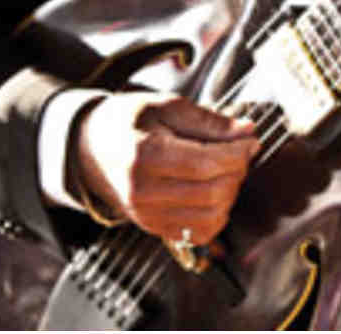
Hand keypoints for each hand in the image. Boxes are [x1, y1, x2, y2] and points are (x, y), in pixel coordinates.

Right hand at [74, 92, 259, 244]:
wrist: (90, 148)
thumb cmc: (127, 122)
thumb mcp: (165, 106)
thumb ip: (209, 121)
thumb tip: (247, 130)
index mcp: (144, 155)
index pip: (206, 163)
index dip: (238, 153)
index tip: (251, 140)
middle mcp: (143, 192)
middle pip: (212, 192)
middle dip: (238, 171)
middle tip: (240, 152)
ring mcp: (147, 215)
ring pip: (211, 216)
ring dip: (231, 192)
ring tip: (226, 170)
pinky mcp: (153, 228)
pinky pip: (200, 233)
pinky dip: (218, 215)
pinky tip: (215, 192)